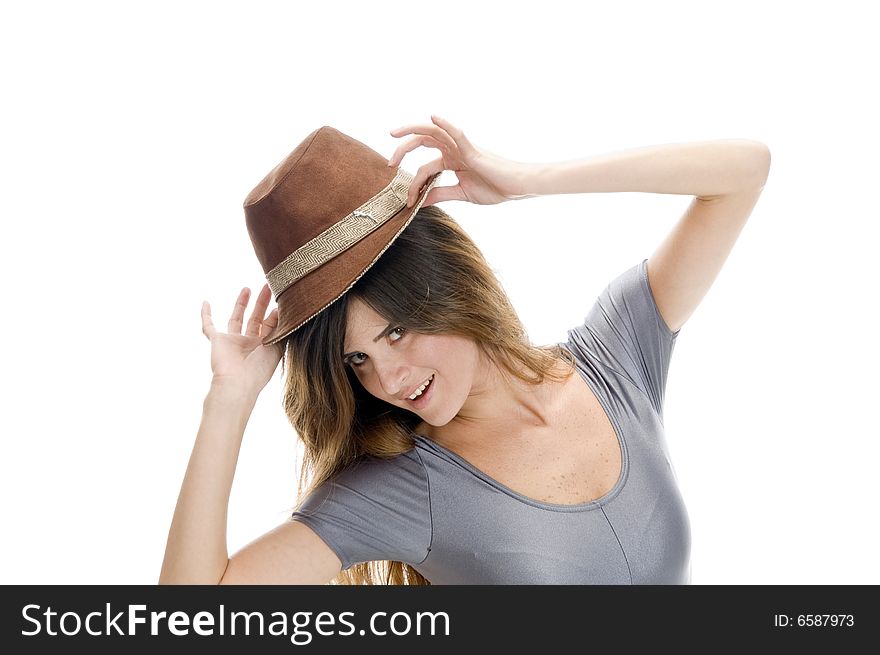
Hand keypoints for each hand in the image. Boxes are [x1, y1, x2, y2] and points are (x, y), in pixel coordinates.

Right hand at [201, 284, 281, 394]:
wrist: (237, 383)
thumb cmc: (260, 369)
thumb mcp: (276, 346)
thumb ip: (280, 328)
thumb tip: (283, 310)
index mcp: (264, 348)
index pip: (270, 326)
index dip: (276, 312)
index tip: (283, 297)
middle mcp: (249, 344)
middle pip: (256, 319)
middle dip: (261, 303)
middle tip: (268, 286)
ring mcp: (232, 342)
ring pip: (236, 318)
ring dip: (241, 304)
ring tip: (248, 288)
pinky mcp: (217, 340)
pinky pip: (208, 326)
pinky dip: (205, 315)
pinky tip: (205, 302)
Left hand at [387, 115, 534, 207]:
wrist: (516, 188)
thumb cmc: (495, 188)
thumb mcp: (462, 193)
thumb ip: (441, 194)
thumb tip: (420, 201)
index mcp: (452, 160)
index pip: (425, 167)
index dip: (414, 184)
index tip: (408, 202)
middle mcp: (454, 150)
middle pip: (423, 141)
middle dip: (403, 149)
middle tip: (389, 164)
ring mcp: (462, 147)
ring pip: (434, 132)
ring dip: (412, 131)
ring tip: (394, 135)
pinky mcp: (473, 150)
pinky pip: (457, 133)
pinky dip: (445, 124)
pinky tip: (433, 116)